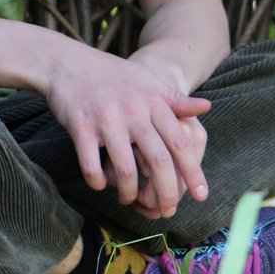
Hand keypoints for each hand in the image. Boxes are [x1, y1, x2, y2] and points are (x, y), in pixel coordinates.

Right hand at [44, 48, 210, 217]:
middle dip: (166, 191)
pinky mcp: (80, 127)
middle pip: (158, 161)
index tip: (202, 195)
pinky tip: (101, 186)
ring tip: (130, 200)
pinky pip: (91, 164)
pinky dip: (97, 181)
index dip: (193, 172)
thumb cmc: (114, 77)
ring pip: (126, 169)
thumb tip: (207, 107)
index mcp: (155, 103)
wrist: (67, 63)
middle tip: (168, 210)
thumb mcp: (149, 83)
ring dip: (129, 192)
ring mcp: (107, 120)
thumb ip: (176, 101)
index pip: (180, 143)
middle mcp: (134, 112)